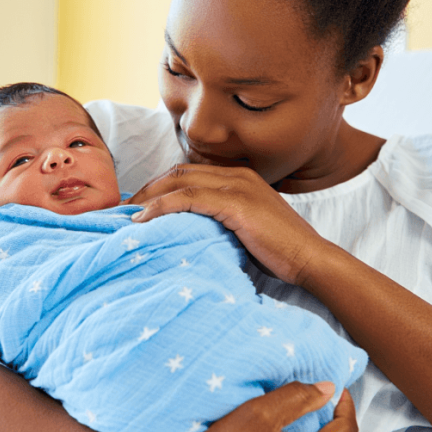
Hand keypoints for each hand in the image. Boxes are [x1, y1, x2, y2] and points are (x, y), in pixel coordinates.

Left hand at [128, 164, 329, 285]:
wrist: (310, 260)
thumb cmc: (279, 253)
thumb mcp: (244, 230)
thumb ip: (220, 222)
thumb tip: (188, 233)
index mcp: (239, 178)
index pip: (188, 173)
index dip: (158, 186)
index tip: (135, 206)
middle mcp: (236, 175)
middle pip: (178, 171)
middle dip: (146, 188)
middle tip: (122, 209)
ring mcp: (237, 186)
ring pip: (179, 181)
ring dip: (147, 196)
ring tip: (125, 216)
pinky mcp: (236, 203)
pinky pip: (188, 197)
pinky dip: (161, 206)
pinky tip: (143, 220)